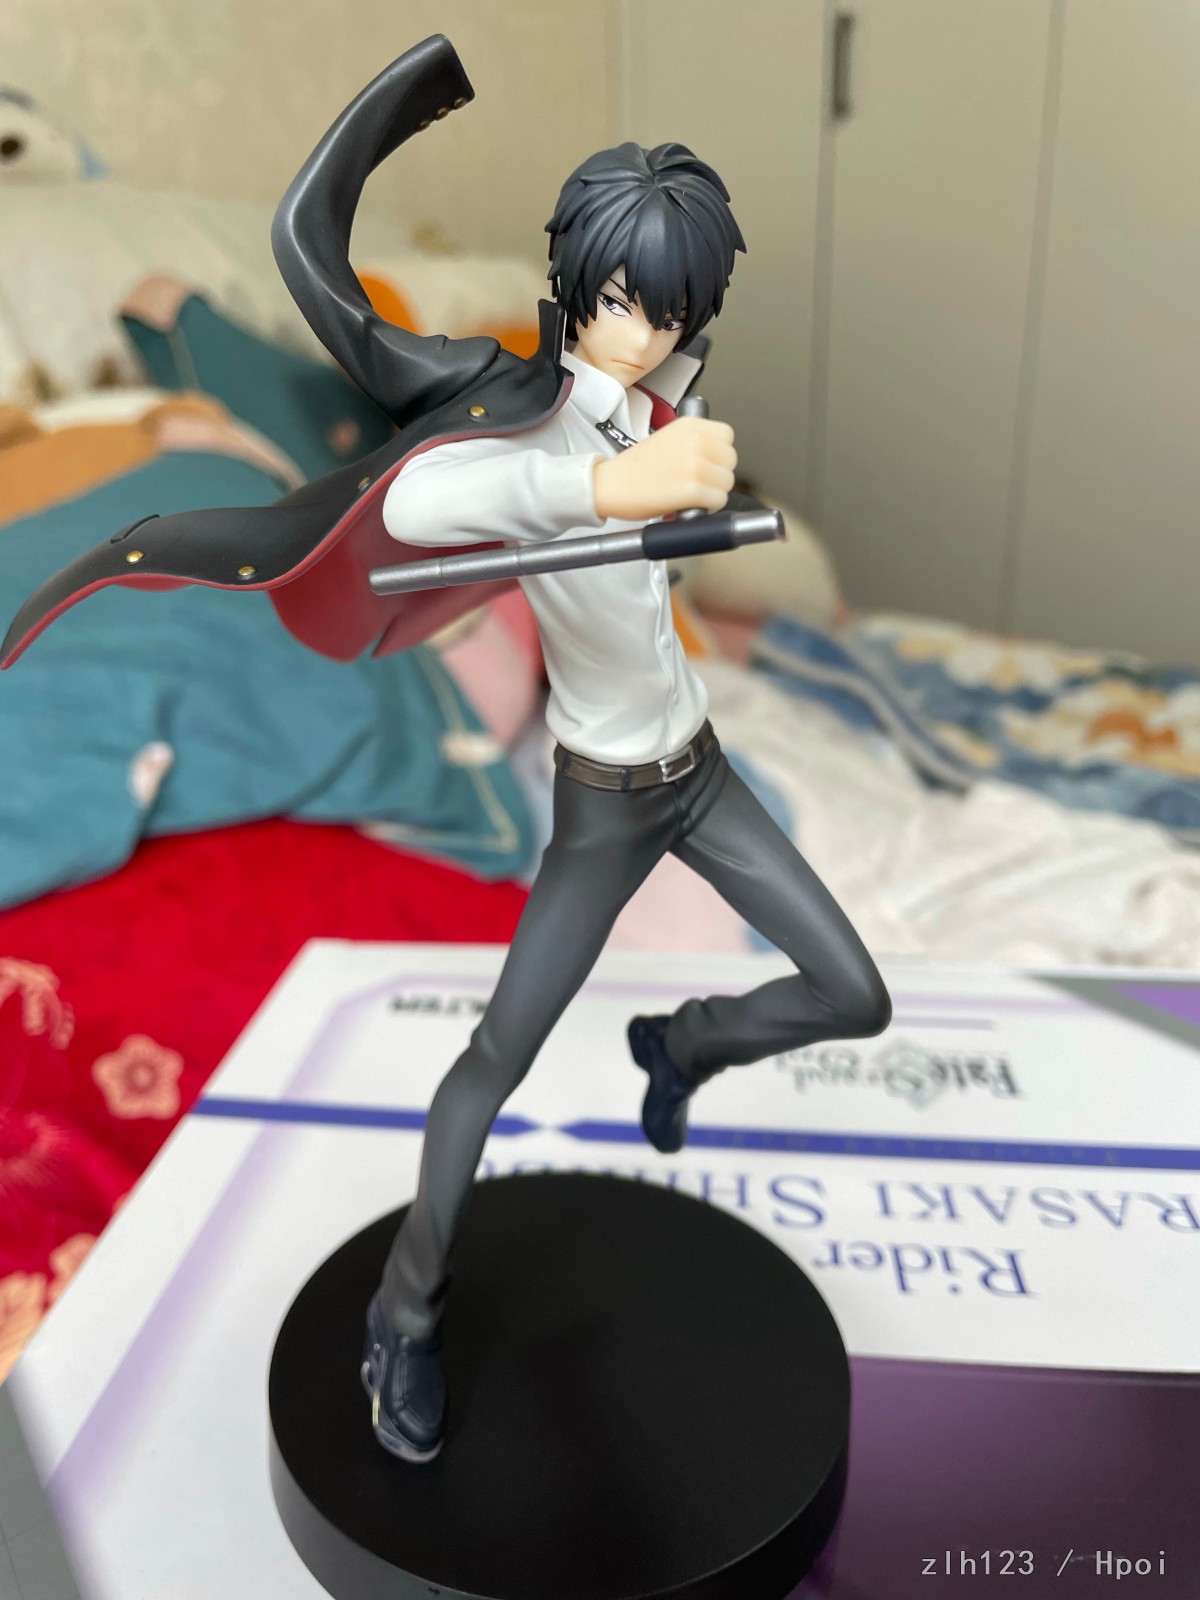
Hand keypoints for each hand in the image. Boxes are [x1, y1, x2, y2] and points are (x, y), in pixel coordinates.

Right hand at [593, 417, 736, 520]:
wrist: (611, 484)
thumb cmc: (635, 468)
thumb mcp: (669, 438)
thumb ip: (696, 442)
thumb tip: (717, 458)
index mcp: (690, 425)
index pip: (727, 436)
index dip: (719, 453)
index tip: (707, 463)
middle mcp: (695, 442)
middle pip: (730, 460)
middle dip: (718, 474)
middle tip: (699, 482)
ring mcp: (695, 465)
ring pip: (727, 482)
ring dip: (714, 492)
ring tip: (693, 495)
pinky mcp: (692, 489)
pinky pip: (719, 500)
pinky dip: (708, 507)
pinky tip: (691, 505)